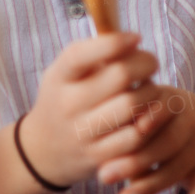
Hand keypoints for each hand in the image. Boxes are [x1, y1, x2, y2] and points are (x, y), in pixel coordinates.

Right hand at [18, 32, 168, 187]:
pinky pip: (135, 136)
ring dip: (151, 93)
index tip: (135, 37)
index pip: (81, 55)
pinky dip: (149, 121)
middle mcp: (68, 104)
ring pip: (132, 106)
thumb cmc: (64, 98)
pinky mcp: (99, 156)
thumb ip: (93, 54)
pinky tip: (148, 113)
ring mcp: (82, 133)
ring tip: (151, 88)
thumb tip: (133, 40)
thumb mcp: (65, 72)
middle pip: (120, 76)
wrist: (43, 149)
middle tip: (151, 63)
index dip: (114, 42)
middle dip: (145, 63)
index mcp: (59, 77)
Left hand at [95, 85, 194, 193]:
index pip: (161, 108)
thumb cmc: (160, 117)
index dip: (151, 117)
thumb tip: (105, 153)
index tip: (137, 128)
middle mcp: (190, 123)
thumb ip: (128, 122)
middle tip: (104, 176)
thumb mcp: (149, 107)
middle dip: (136, 161)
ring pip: (178, 169)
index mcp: (171, 101)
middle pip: (167, 142)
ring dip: (149, 186)